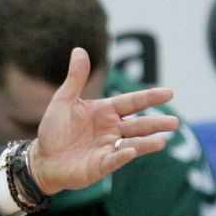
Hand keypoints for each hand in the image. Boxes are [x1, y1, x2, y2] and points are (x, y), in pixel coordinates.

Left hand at [30, 47, 177, 193]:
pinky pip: (114, 159)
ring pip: (132, 144)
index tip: (169, 93)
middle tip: (173, 122)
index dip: (150, 98)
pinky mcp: (101, 165)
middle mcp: (112, 129)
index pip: (132, 102)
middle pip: (138, 125)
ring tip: (161, 141)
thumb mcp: (63, 101)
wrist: (42, 158)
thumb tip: (79, 50)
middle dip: (155, 124)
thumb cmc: (54, 129)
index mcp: (106, 112)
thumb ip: (75, 78)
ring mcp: (108, 148)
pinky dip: (122, 155)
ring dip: (146, 143)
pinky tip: (131, 151)